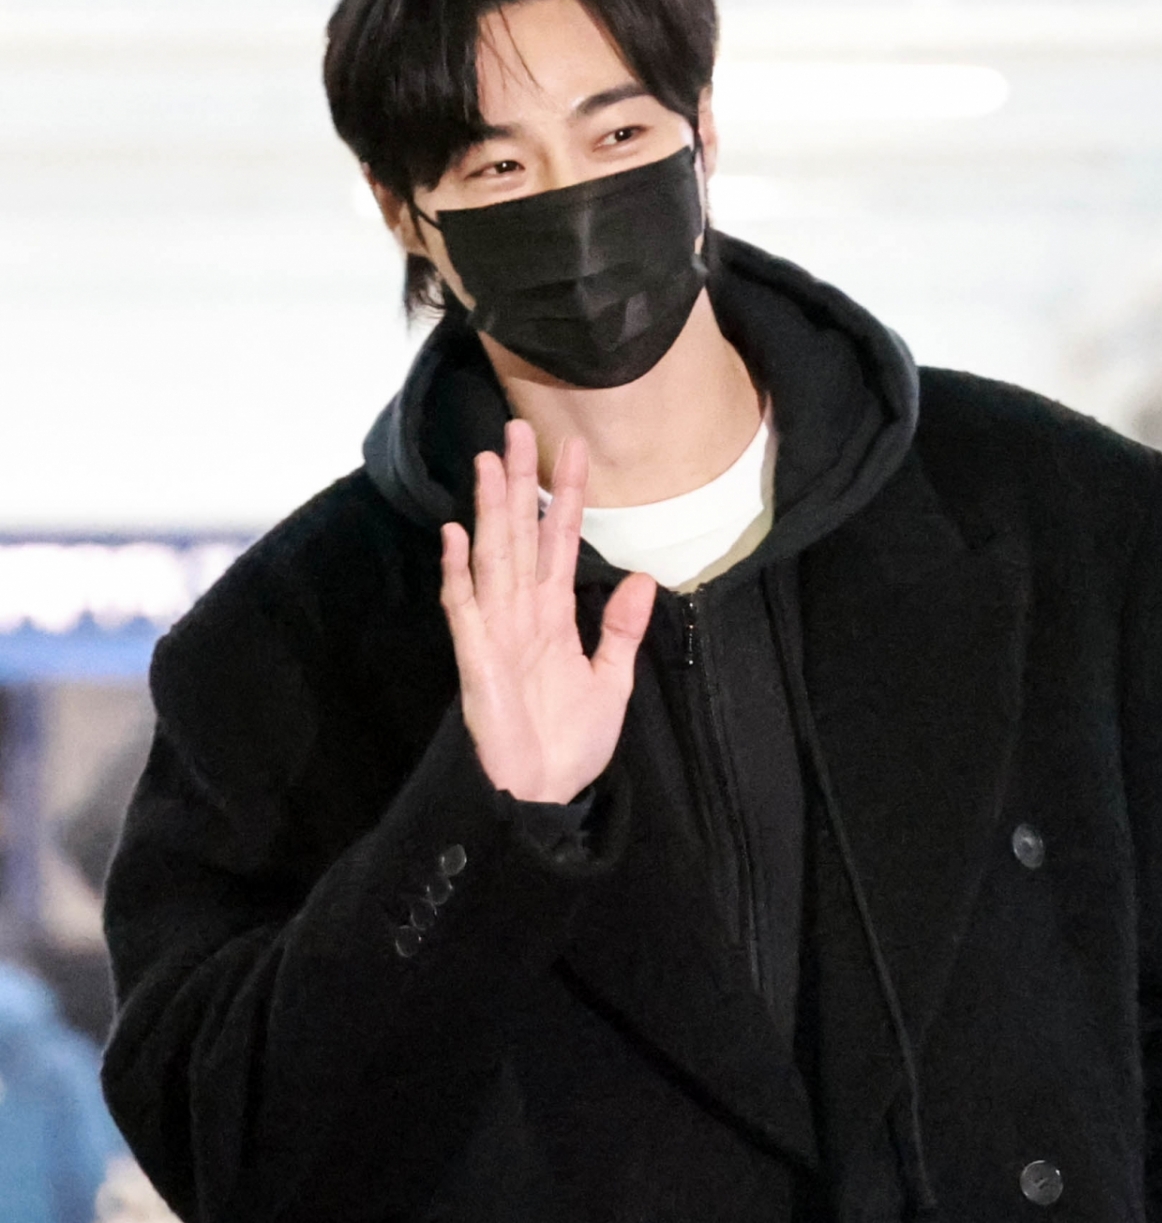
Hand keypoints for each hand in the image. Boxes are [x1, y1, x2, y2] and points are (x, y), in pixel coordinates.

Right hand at [440, 418, 657, 803]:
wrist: (546, 794)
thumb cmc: (572, 743)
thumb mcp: (612, 682)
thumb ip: (622, 630)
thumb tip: (642, 577)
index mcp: (554, 615)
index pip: (559, 542)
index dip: (566, 497)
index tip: (574, 449)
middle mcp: (522, 613)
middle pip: (521, 535)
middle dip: (520, 483)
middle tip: (517, 428)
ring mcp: (496, 631)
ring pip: (493, 557)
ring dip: (490, 510)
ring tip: (489, 462)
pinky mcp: (477, 658)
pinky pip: (465, 608)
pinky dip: (459, 572)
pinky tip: (457, 534)